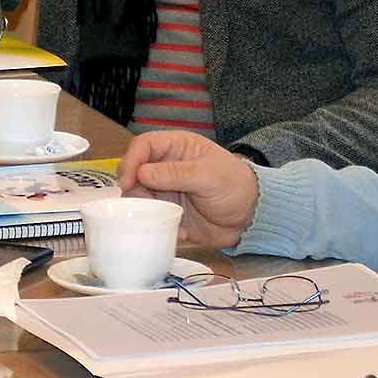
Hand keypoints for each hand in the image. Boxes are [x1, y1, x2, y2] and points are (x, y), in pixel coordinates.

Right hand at [116, 130, 259, 248]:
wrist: (249, 218)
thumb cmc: (235, 186)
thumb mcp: (208, 176)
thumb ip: (176, 173)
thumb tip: (142, 173)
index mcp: (177, 148)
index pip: (144, 145)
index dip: (131, 160)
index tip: (128, 180)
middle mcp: (166, 168)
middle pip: (133, 173)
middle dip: (135, 190)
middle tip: (145, 205)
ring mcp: (165, 191)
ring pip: (138, 198)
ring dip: (146, 211)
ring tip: (166, 219)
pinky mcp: (166, 213)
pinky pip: (150, 219)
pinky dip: (158, 227)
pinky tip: (179, 231)